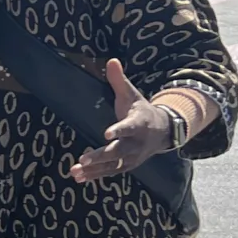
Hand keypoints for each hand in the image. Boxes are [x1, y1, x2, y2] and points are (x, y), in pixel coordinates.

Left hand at [69, 61, 174, 182]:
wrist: (163, 132)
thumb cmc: (141, 110)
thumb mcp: (132, 94)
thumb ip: (119, 80)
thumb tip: (111, 60)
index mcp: (139, 123)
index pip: (129, 127)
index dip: (119, 130)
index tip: (107, 133)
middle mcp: (137, 142)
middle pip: (119, 150)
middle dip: (101, 156)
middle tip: (82, 159)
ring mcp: (133, 156)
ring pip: (113, 165)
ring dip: (94, 169)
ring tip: (74, 171)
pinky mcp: (127, 165)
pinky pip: (111, 171)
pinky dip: (96, 175)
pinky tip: (78, 177)